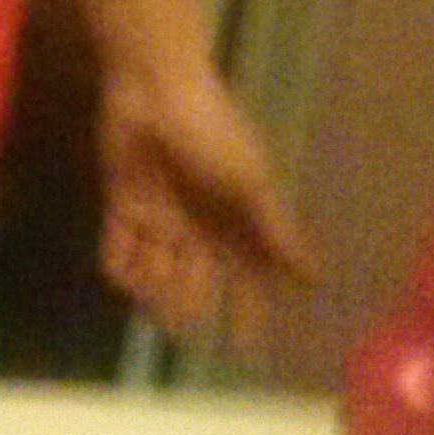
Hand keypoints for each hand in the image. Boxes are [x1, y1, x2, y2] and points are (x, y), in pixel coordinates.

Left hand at [96, 54, 315, 352]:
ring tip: (155, 284)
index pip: (246, 279)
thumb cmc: (210, 128)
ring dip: (154, 290)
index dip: (248, 314)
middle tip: (183, 320)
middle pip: (195, 285)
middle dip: (189, 305)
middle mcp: (197, 224)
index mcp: (233, 220)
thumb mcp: (250, 180)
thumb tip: (314, 280)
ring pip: (157, 275)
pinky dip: (121, 267)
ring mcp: (158, 215)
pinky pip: (119, 251)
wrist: (154, 83)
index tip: (245, 351)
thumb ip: (276, 231)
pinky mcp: (123, 202)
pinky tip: (127, 269)